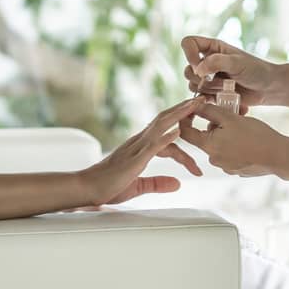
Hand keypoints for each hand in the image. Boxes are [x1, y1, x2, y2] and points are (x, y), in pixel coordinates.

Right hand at [79, 98, 202, 206]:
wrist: (87, 188)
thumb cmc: (107, 186)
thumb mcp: (138, 186)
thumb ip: (157, 184)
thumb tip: (177, 184)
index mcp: (139, 147)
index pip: (165, 133)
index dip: (182, 125)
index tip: (196, 119)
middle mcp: (138, 142)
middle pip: (164, 120)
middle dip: (183, 109)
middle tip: (201, 99)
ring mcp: (136, 149)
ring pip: (160, 126)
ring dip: (179, 115)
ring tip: (195, 106)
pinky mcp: (134, 160)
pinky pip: (152, 146)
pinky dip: (166, 137)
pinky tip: (177, 132)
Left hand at [179, 103, 285, 176]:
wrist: (278, 156)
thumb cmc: (255, 135)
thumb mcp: (230, 117)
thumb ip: (210, 111)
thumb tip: (195, 106)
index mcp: (208, 146)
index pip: (185, 132)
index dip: (187, 118)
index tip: (196, 108)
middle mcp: (213, 159)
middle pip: (206, 136)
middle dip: (216, 123)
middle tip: (233, 112)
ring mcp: (226, 166)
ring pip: (220, 143)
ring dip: (228, 132)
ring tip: (245, 123)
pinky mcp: (237, 169)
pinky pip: (231, 152)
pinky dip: (236, 144)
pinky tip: (250, 138)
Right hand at [181, 35, 277, 113]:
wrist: (269, 88)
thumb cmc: (256, 70)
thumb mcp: (238, 62)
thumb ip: (217, 62)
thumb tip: (198, 69)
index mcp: (213, 48)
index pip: (188, 43)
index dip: (189, 54)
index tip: (199, 66)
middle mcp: (208, 61)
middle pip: (188, 69)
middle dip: (201, 79)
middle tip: (220, 82)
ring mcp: (209, 78)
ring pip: (193, 85)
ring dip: (209, 90)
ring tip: (228, 89)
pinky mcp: (213, 93)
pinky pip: (201, 98)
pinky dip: (210, 100)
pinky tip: (225, 98)